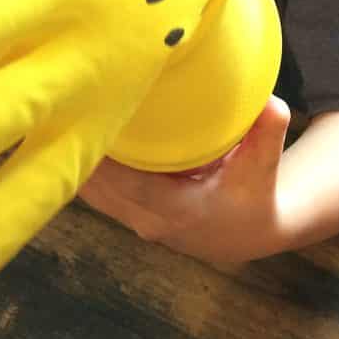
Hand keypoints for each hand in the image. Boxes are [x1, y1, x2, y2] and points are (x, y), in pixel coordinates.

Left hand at [80, 94, 291, 263]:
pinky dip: (87, 171)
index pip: (131, 185)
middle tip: (69, 106)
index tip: (90, 123)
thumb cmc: (255, 194)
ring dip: (80, 160)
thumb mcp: (265, 166)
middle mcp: (152, 220)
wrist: (248, 234)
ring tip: (65, 116)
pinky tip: (76, 137)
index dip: (107, 161)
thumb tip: (272, 103)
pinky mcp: (131, 216)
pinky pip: (99, 194)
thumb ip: (267, 135)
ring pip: (95, 195)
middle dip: (84, 151)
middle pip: (103, 189)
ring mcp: (137, 221)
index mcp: (180, 210)